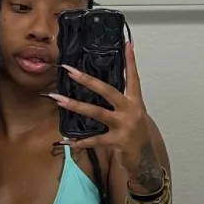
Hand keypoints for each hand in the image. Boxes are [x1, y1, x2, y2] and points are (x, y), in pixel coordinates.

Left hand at [48, 42, 163, 192]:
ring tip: (59, 99)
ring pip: (96, 113)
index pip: (133, 77)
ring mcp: (124, 126)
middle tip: (70, 71)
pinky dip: (79, 142)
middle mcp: (131, 110)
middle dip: (87, 80)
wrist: (145, 159)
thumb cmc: (135, 135)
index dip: (130, 61)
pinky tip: (67, 141)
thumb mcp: (132, 114)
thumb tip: (101, 88)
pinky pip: (94, 140)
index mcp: (135, 101)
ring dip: (75, 106)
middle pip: (108, 91)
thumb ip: (120, 102)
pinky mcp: (118, 141)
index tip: (127, 43)